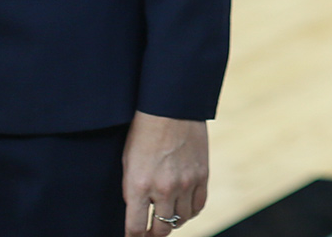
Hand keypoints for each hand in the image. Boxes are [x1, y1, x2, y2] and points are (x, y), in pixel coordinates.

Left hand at [122, 113, 208, 234]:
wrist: (171, 107)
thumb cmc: (144, 132)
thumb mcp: (128, 162)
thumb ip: (132, 190)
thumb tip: (138, 212)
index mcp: (139, 185)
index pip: (135, 227)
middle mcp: (163, 188)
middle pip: (161, 228)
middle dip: (153, 234)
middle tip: (150, 232)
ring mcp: (186, 183)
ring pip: (181, 220)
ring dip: (173, 222)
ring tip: (167, 218)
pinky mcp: (202, 175)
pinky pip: (198, 206)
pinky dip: (190, 212)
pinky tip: (184, 208)